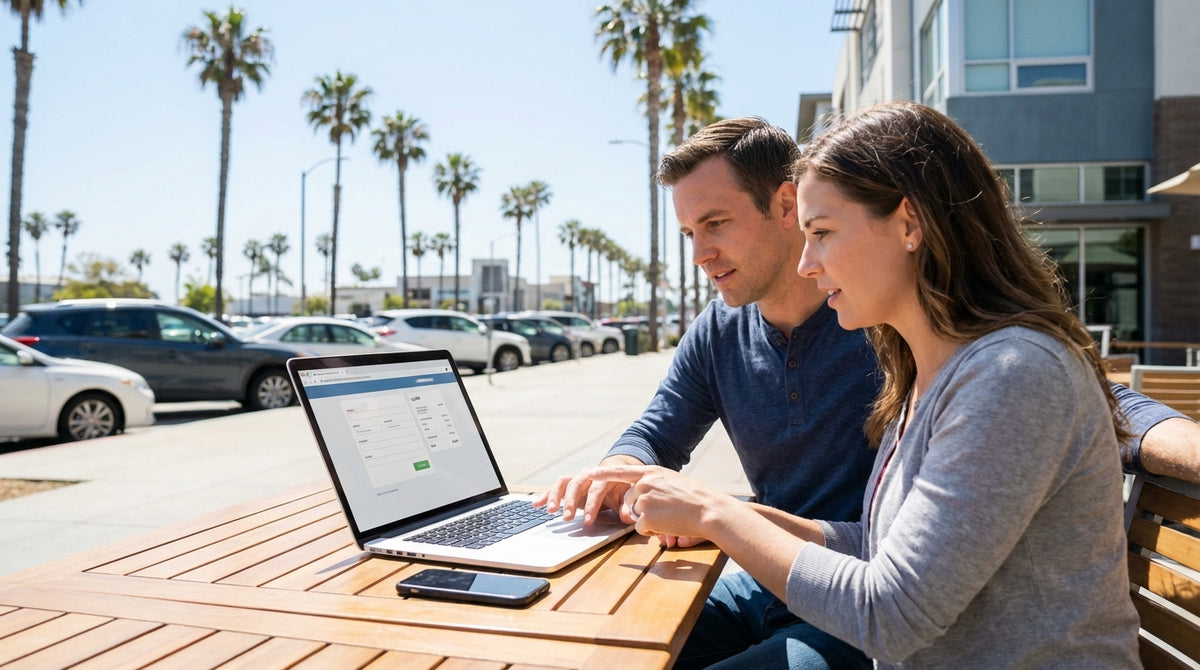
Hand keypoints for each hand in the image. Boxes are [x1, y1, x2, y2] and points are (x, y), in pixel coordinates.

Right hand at [534, 455, 642, 523]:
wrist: (614, 473)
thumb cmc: (620, 487)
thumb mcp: (626, 496)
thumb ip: (626, 506)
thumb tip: (628, 516)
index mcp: (604, 476)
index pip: (597, 490)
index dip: (592, 506)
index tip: (587, 522)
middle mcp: (588, 474)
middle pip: (577, 484)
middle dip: (571, 502)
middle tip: (567, 518)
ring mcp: (577, 478)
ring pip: (563, 483)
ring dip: (555, 496)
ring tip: (550, 511)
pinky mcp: (569, 484)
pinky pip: (555, 488)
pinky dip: (545, 495)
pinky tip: (536, 504)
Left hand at [585, 464, 726, 540]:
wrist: (707, 509)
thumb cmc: (694, 498)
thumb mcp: (671, 481)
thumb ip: (653, 484)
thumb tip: (637, 495)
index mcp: (651, 472)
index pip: (622, 471)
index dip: (604, 473)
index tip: (588, 473)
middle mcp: (644, 483)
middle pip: (629, 500)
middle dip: (641, 509)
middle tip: (665, 510)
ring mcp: (644, 499)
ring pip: (634, 515)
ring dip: (648, 520)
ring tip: (669, 516)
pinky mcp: (645, 516)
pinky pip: (641, 527)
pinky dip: (652, 530)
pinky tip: (667, 524)